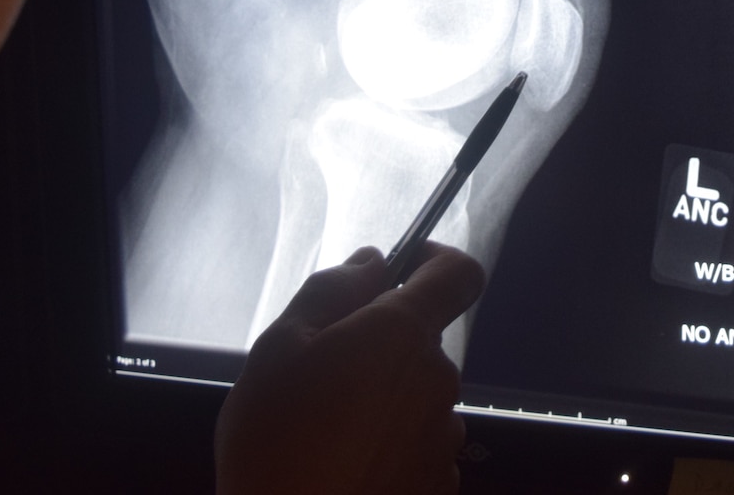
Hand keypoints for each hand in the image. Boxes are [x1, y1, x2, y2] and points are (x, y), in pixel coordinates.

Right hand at [214, 243, 483, 494]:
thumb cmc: (276, 438)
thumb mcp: (281, 343)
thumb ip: (333, 289)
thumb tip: (372, 263)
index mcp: (402, 334)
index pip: (458, 273)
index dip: (433, 261)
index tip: (397, 271)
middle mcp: (437, 381)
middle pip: (424, 338)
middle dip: (383, 339)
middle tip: (324, 366)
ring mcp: (442, 437)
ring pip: (419, 390)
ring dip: (386, 392)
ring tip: (329, 423)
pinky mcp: (438, 483)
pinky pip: (420, 439)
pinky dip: (391, 438)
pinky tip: (346, 458)